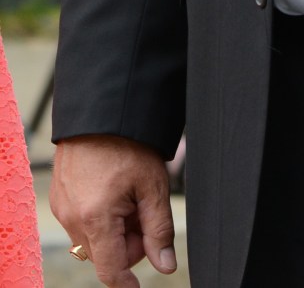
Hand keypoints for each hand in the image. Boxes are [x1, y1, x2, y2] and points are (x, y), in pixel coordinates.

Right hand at [51, 135, 176, 286]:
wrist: (102, 112)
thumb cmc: (129, 144)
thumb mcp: (153, 185)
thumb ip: (159, 229)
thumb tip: (165, 265)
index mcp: (96, 218)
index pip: (110, 270)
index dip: (127, 281)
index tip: (139, 284)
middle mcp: (72, 218)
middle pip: (104, 255)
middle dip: (127, 244)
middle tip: (144, 213)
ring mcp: (62, 208)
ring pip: (92, 239)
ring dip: (112, 230)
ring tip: (129, 197)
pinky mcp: (59, 197)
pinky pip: (80, 222)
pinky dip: (99, 217)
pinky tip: (113, 191)